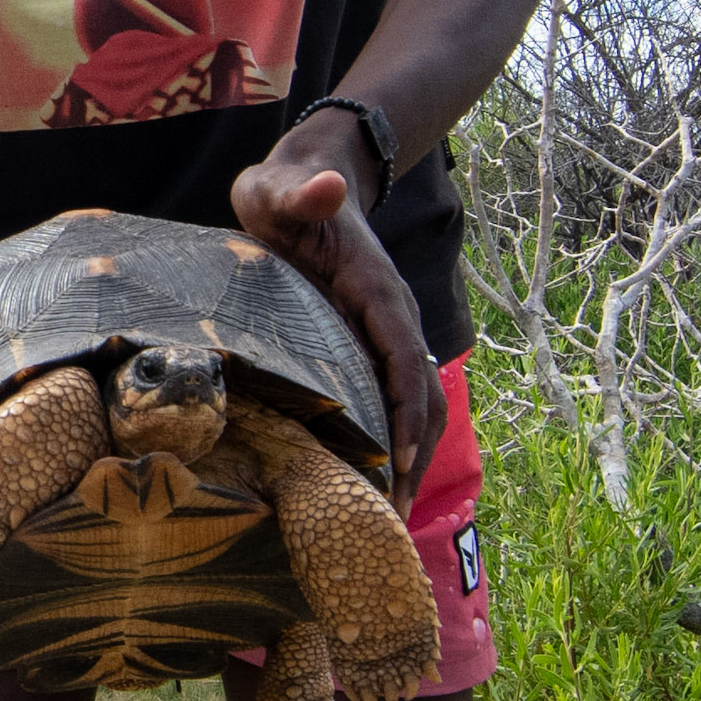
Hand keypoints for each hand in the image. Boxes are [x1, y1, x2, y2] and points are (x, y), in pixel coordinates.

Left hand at [230, 159, 445, 520]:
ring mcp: (384, 333)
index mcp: (376, 289)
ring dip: (409, 458)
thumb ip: (300, 193)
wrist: (305, 179)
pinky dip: (393, 442)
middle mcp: (391, 316)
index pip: (402, 356)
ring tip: (386, 519)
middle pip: (421, 394)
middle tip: (389, 521)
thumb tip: (326, 188)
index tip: (395, 465)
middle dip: (413, 456)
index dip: (403, 410)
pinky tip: (369, 482)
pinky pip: (394, 399)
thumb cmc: (285, 191)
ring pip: (416, 404)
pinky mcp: (369, 344)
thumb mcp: (278, 190)